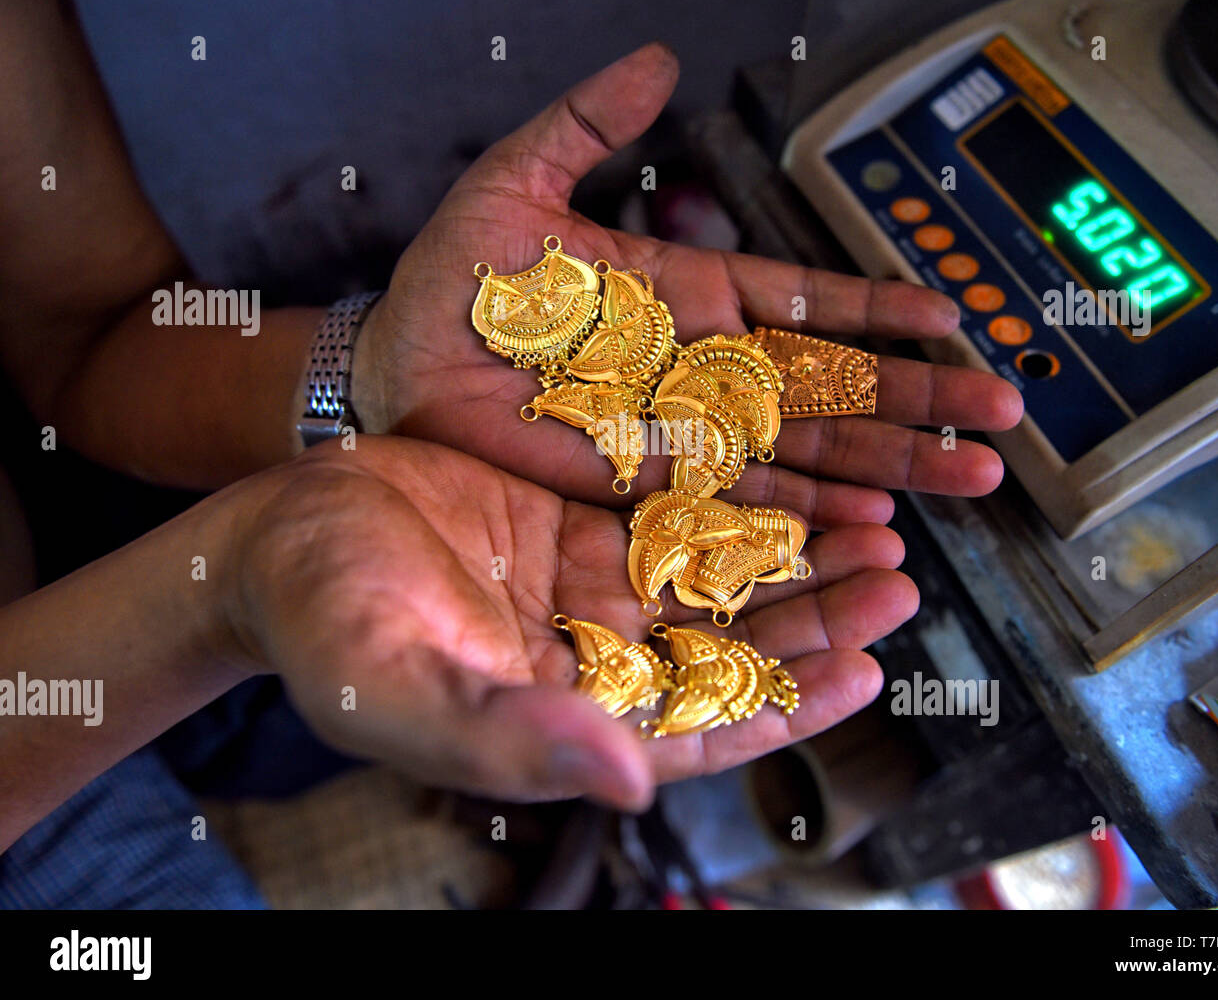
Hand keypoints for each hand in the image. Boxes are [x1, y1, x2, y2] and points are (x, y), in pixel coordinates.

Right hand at [228, 435, 912, 809]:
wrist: (279, 533)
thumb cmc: (324, 626)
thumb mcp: (405, 690)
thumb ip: (515, 741)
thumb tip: (631, 781)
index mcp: (567, 714)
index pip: (703, 725)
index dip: (789, 704)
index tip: (867, 673)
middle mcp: (594, 653)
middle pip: (732, 645)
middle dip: (817, 619)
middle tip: (892, 580)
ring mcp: (587, 584)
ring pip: (715, 578)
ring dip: (791, 558)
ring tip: (869, 528)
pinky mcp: (572, 520)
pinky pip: (672, 514)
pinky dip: (732, 502)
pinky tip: (786, 483)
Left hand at [353, 43, 1022, 515]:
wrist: (397, 368)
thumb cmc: (456, 285)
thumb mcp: (520, 182)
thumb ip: (588, 122)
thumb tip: (656, 60)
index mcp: (689, 294)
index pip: (807, 300)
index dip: (878, 310)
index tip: (948, 318)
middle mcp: (703, 369)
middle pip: (833, 386)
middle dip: (918, 401)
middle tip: (998, 415)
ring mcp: (683, 433)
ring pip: (806, 452)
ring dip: (888, 465)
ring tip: (968, 476)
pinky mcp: (648, 488)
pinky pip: (741, 505)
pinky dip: (806, 517)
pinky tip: (869, 524)